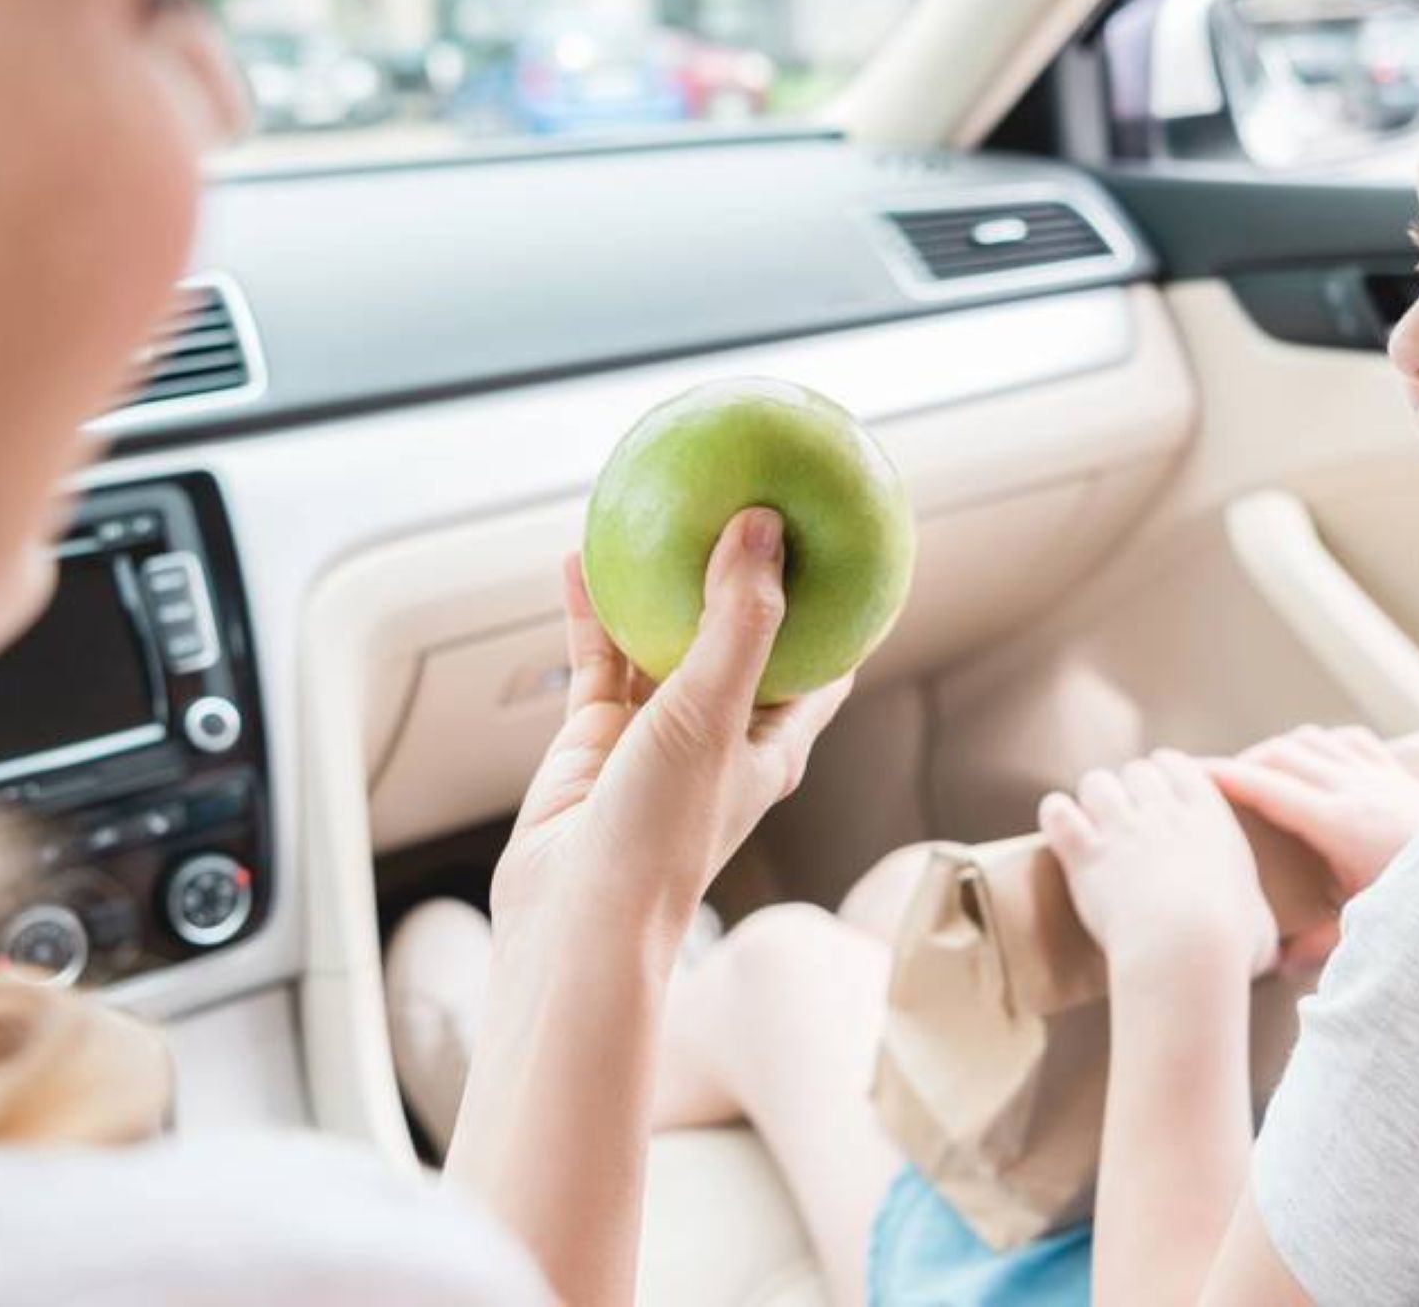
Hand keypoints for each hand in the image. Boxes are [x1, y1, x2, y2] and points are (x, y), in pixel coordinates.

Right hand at [491, 509, 852, 933]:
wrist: (576, 918)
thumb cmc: (663, 837)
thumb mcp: (713, 715)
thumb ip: (738, 622)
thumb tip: (763, 525)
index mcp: (773, 742)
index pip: (826, 663)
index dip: (841, 605)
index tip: (842, 539)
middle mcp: (720, 733)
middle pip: (743, 639)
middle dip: (745, 578)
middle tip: (747, 500)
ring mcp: (656, 734)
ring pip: (665, 640)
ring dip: (665, 584)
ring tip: (665, 514)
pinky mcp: (597, 738)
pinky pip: (599, 658)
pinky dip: (594, 611)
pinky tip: (582, 556)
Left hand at [1039, 755, 1277, 988]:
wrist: (1189, 951)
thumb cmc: (1232, 945)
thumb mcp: (1261, 926)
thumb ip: (1255, 917)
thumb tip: (1265, 941)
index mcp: (1210, 818)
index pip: (1181, 768)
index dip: (1167, 775)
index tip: (1161, 791)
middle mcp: (1165, 812)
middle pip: (1137, 771)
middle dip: (1129, 789)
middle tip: (1126, 818)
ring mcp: (1123, 829)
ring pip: (1096, 782)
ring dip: (1093, 800)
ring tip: (1094, 824)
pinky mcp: (1087, 854)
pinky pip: (1058, 812)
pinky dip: (1057, 817)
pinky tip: (1062, 831)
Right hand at [1204, 725, 1418, 969]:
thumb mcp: (1371, 926)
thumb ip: (1322, 946)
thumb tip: (1278, 968)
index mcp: (1337, 823)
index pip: (1266, 787)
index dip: (1223, 776)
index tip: (1190, 773)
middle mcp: (1355, 788)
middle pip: (1283, 754)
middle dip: (1245, 761)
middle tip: (1220, 782)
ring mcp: (1380, 776)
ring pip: (1314, 740)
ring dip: (1282, 749)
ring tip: (1263, 771)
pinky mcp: (1401, 775)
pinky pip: (1351, 741)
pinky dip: (1323, 743)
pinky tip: (1317, 758)